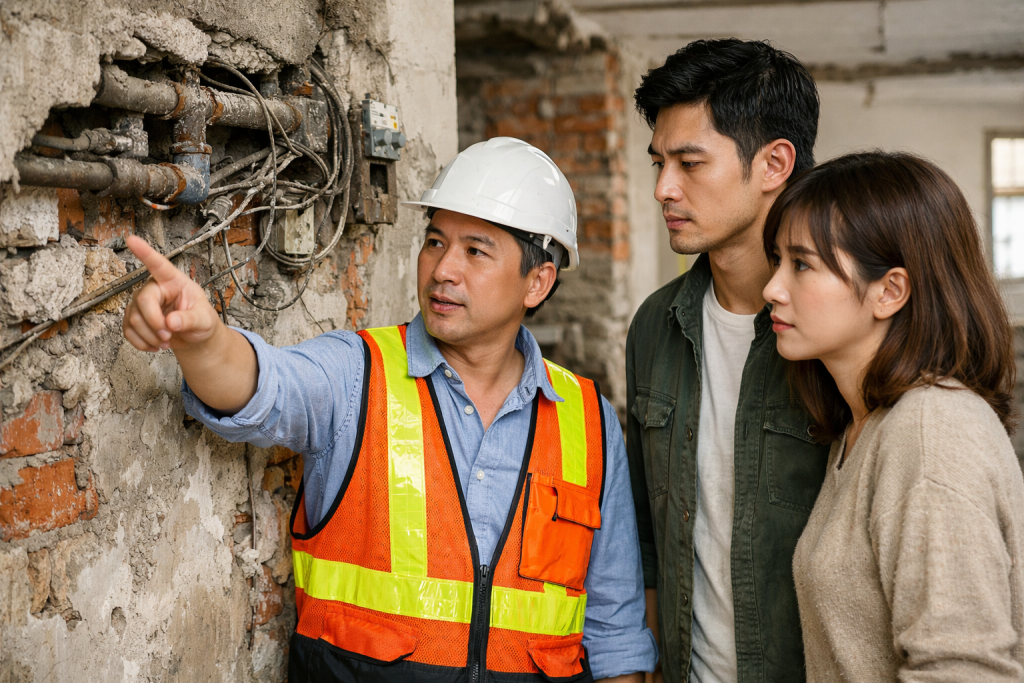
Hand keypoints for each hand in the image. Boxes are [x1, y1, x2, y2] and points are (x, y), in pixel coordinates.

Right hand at [122, 234, 220, 352]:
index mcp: (174, 281)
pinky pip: (127, 330)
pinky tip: (154, 347)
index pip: (159, 265)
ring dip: (149, 336)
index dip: (145, 252)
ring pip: (133, 318)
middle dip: (154, 322)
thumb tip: (170, 322)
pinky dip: (141, 343)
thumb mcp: (204, 320)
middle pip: (142, 300)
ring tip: (166, 342)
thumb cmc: (202, 321)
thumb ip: (190, 320)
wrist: (195, 337)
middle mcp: (156, 289)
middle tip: (168, 336)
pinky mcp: (135, 318)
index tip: (132, 239)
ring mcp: (142, 303)